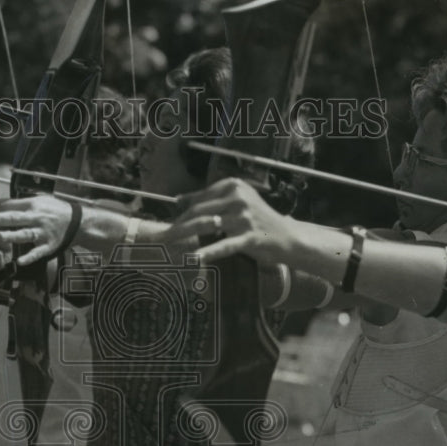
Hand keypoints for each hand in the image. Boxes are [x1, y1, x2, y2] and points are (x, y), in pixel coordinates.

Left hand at [0, 195, 73, 265]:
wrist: (78, 221)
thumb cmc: (54, 210)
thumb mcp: (38, 200)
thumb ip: (19, 204)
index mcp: (30, 205)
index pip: (5, 204)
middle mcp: (35, 217)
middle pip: (13, 218)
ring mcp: (42, 232)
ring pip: (24, 234)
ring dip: (11, 236)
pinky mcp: (49, 245)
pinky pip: (38, 252)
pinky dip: (29, 256)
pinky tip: (20, 261)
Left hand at [167, 178, 297, 262]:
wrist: (288, 237)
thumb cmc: (257, 221)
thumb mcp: (235, 204)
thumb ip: (209, 201)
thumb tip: (178, 200)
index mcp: (232, 185)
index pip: (198, 200)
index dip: (179, 215)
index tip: (165, 228)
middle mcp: (237, 197)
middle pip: (198, 212)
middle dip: (176, 227)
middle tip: (158, 240)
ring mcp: (244, 217)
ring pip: (206, 226)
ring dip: (183, 237)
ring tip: (167, 247)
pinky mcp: (250, 237)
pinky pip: (224, 245)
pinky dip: (208, 253)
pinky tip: (194, 259)